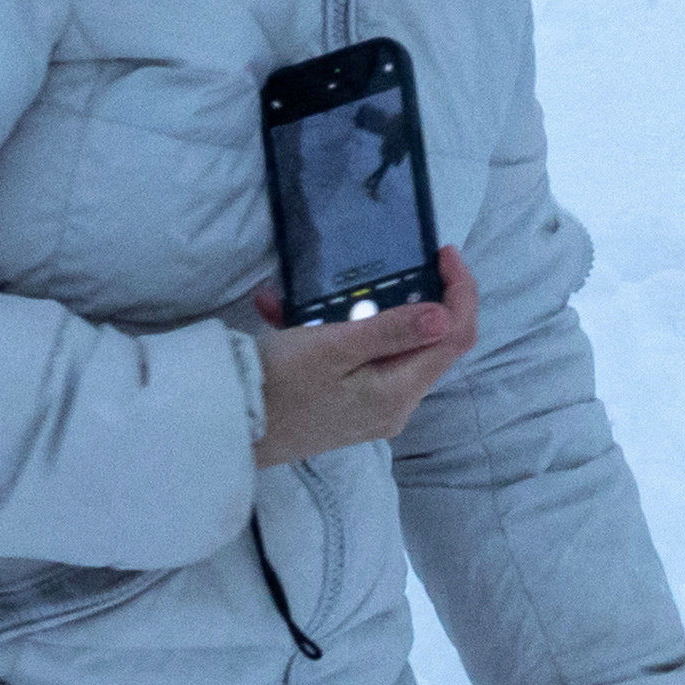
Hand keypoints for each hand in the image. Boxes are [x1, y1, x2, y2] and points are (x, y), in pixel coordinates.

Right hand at [254, 250, 480, 461]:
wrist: (224, 431)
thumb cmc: (277, 386)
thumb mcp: (333, 348)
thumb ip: (391, 331)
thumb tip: (444, 315)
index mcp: (400, 393)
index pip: (455, 336)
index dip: (460, 291)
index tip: (442, 252)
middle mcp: (395, 406)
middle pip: (429, 342)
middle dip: (412, 296)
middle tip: (392, 262)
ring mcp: (372, 409)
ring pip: (389, 347)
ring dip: (360, 312)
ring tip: (308, 292)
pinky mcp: (346, 407)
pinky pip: (357, 359)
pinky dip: (333, 332)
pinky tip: (283, 311)